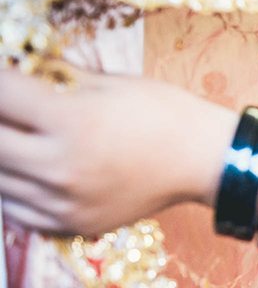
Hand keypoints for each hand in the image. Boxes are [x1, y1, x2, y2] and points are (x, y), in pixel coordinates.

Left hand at [0, 64, 234, 234]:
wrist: (206, 160)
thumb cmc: (167, 114)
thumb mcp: (112, 82)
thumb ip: (58, 76)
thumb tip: (20, 64)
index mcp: (73, 122)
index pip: (1, 94)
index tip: (3, 76)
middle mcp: (62, 167)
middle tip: (8, 109)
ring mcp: (65, 201)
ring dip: (1, 154)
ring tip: (16, 138)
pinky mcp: (73, 223)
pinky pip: (15, 212)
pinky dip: (10, 190)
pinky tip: (23, 171)